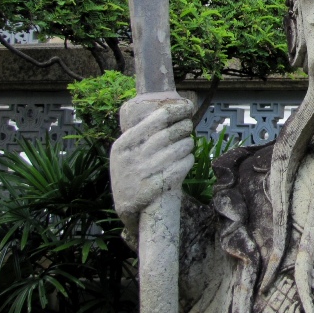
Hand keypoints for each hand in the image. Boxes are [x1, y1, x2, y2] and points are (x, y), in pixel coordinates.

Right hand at [110, 97, 194, 234]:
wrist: (125, 205)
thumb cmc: (130, 171)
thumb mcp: (125, 151)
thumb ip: (140, 135)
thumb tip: (170, 112)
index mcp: (124, 143)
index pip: (157, 118)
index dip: (177, 110)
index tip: (187, 107)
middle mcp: (133, 157)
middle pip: (169, 133)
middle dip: (184, 127)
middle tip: (188, 126)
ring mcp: (143, 173)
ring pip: (177, 150)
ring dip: (188, 143)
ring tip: (188, 142)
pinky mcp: (154, 189)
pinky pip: (179, 169)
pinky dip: (188, 161)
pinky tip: (188, 158)